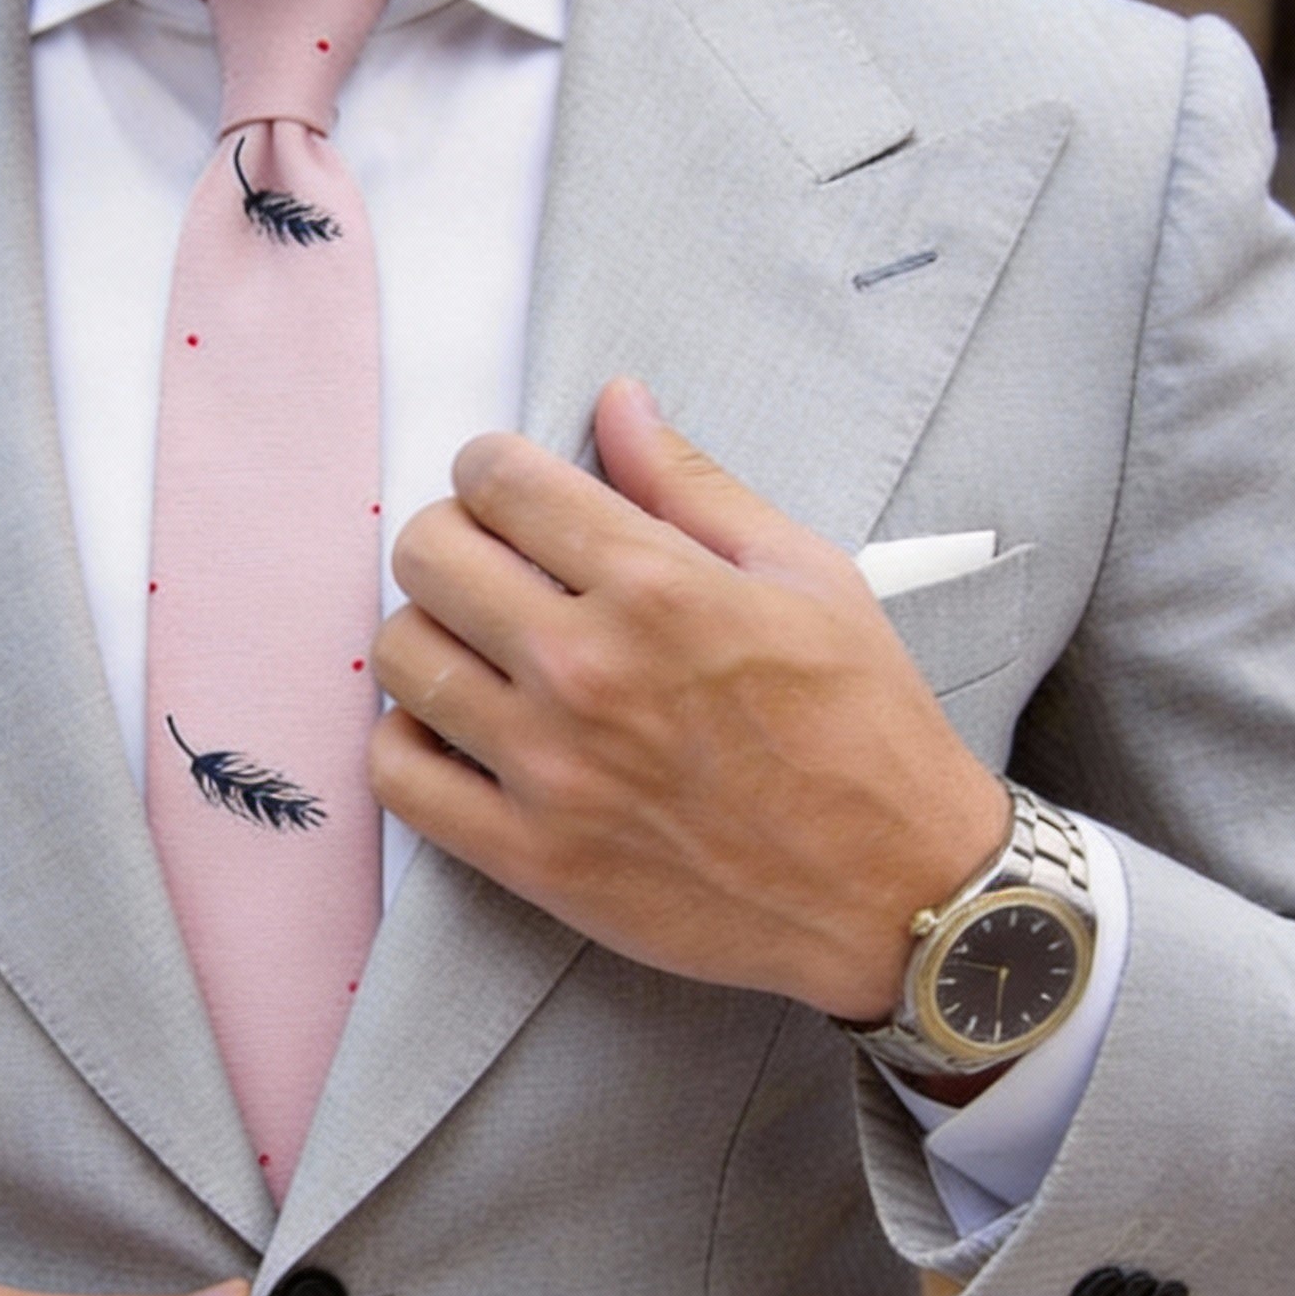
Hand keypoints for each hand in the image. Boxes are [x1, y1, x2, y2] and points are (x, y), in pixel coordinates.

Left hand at [368, 378, 1007, 1021]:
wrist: (897, 893)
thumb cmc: (864, 730)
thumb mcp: (807, 576)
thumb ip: (692, 485)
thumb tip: (616, 402)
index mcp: (657, 587)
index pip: (498, 480)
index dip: (490, 467)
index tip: (508, 489)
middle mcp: (587, 669)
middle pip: (427, 555)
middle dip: (450, 538)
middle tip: (491, 564)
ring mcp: (550, 769)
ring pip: (401, 656)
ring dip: (428, 635)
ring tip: (477, 649)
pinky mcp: (530, 856)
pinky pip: (398, 777)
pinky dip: (408, 742)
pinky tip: (457, 731)